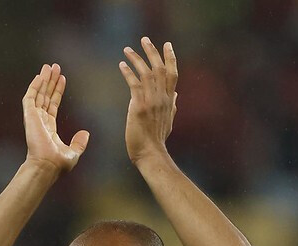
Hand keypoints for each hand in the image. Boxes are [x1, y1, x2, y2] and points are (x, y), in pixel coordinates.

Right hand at [22, 63, 89, 172]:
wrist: (47, 165)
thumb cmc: (58, 163)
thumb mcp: (73, 152)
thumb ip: (79, 143)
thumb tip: (85, 133)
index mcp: (49, 129)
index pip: (52, 105)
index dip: (57, 92)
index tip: (62, 79)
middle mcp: (40, 121)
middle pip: (45, 96)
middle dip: (50, 81)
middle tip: (54, 67)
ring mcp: (34, 118)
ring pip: (38, 94)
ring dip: (43, 80)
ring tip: (49, 66)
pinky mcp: (29, 116)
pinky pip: (30, 97)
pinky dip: (34, 86)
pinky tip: (39, 76)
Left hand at [119, 37, 177, 164]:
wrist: (151, 154)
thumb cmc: (157, 140)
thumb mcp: (168, 120)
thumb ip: (172, 105)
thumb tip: (175, 94)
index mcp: (169, 100)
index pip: (172, 74)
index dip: (170, 58)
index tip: (167, 45)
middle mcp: (162, 98)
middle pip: (160, 68)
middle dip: (153, 52)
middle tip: (145, 39)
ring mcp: (152, 102)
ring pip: (147, 73)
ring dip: (137, 59)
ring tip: (127, 49)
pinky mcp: (139, 107)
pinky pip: (134, 84)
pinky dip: (128, 73)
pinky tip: (122, 65)